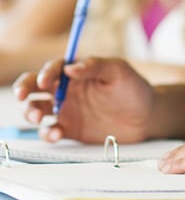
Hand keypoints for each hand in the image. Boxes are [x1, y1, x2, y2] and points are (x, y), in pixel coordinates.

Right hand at [12, 57, 153, 143]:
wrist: (147, 116)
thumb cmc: (134, 88)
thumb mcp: (119, 71)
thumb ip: (96, 65)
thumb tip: (70, 68)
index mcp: (77, 72)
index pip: (53, 68)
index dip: (45, 73)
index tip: (45, 81)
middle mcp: (67, 90)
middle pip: (35, 87)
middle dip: (24, 89)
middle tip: (23, 96)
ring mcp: (67, 110)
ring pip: (37, 109)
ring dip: (30, 112)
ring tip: (39, 117)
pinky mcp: (70, 130)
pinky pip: (51, 131)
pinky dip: (47, 133)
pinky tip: (55, 133)